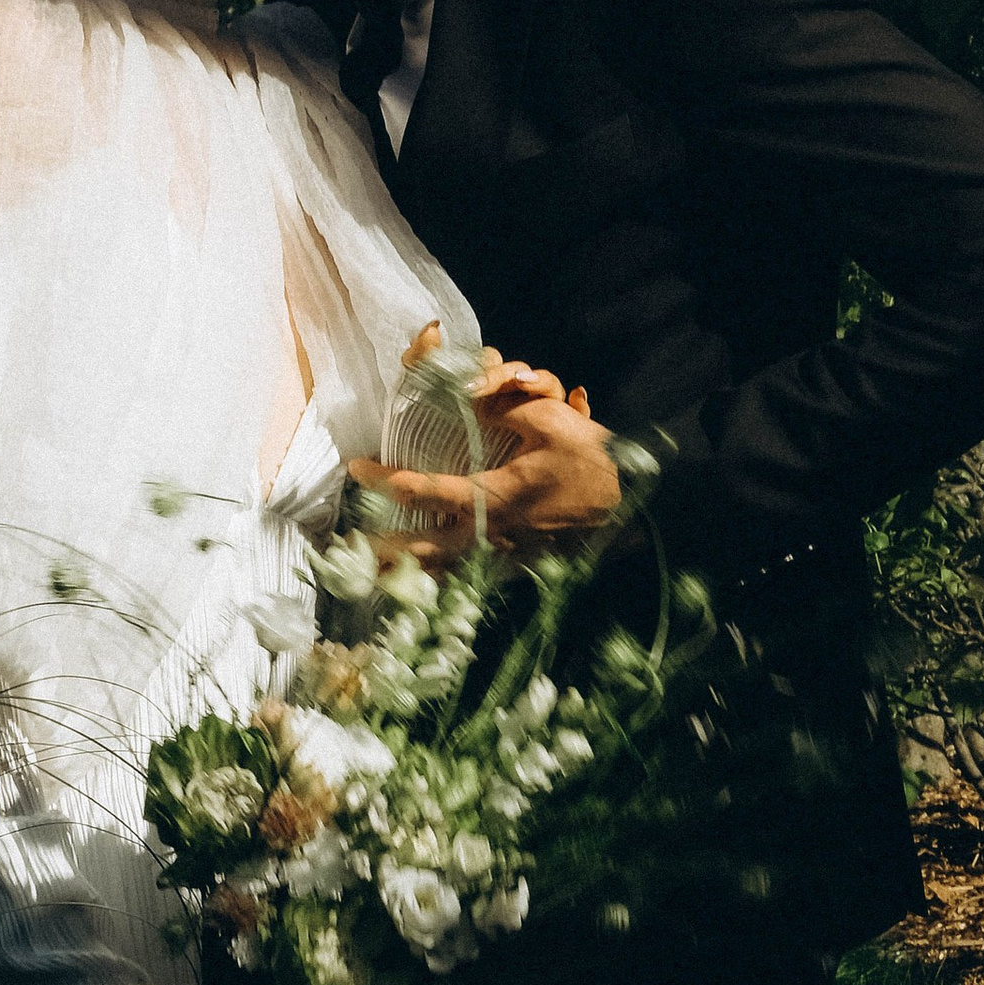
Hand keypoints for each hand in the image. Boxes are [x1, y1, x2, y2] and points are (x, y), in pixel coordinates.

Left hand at [350, 345, 619, 566]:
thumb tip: (469, 399)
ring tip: (376, 578)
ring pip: (446, 571)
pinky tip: (422, 584)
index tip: (357, 467)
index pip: (427, 490)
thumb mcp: (551, 422)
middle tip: (351, 551)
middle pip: (425, 550)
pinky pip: (471, 575)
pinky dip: (442, 579)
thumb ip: (504, 409)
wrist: (632, 506)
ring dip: (409, 573)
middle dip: (386, 551)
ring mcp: (506, 556)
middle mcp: (494, 534)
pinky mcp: (518, 565)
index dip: (386, 480)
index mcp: (496, 498)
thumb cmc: (592, 462)